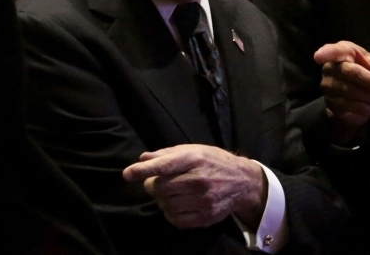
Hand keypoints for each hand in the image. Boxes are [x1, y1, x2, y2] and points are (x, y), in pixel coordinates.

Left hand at [122, 144, 266, 229]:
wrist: (242, 181)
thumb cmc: (212, 161)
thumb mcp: (193, 150)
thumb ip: (167, 154)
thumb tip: (143, 158)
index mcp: (194, 159)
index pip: (164, 165)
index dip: (143, 170)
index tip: (127, 174)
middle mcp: (199, 180)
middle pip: (160, 188)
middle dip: (151, 185)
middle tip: (156, 182)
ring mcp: (203, 201)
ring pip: (165, 205)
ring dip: (161, 200)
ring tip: (169, 193)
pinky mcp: (205, 217)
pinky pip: (175, 219)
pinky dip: (170, 213)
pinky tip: (176, 204)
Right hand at [313, 41, 369, 143]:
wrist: (363, 94)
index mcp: (343, 51)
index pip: (334, 51)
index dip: (326, 53)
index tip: (319, 57)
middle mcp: (330, 67)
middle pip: (350, 72)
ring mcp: (328, 86)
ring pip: (349, 91)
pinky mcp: (330, 103)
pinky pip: (346, 107)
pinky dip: (365, 109)